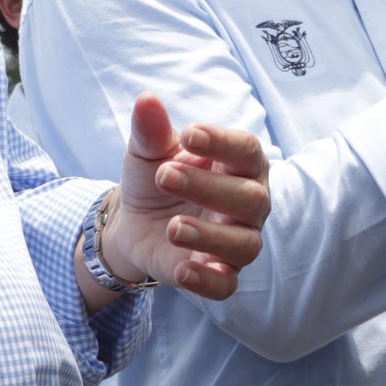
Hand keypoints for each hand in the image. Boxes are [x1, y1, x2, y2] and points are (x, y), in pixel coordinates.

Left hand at [98, 95, 270, 299]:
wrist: (136, 219)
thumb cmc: (156, 176)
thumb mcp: (148, 151)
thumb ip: (151, 130)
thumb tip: (147, 100)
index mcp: (238, 165)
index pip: (247, 151)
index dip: (223, 142)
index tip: (188, 134)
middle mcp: (248, 203)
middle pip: (250, 197)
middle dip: (208, 187)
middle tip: (164, 175)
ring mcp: (237, 240)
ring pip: (244, 243)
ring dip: (210, 236)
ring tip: (173, 226)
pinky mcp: (219, 273)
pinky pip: (226, 285)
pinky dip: (208, 279)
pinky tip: (182, 268)